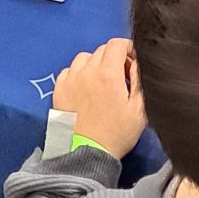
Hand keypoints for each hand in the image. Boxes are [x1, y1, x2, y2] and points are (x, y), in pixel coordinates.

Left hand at [52, 38, 146, 158]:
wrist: (87, 153)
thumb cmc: (117, 133)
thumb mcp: (139, 110)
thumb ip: (139, 81)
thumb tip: (136, 62)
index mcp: (108, 73)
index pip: (116, 44)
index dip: (127, 48)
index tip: (132, 61)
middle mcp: (87, 70)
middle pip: (102, 50)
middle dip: (114, 58)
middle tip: (121, 76)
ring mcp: (70, 78)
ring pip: (85, 58)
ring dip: (95, 64)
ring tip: (102, 82)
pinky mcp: (59, 88)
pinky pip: (69, 70)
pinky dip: (79, 74)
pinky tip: (85, 88)